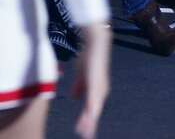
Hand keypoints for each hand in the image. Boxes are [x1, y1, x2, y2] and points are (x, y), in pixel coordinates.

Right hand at [71, 22, 110, 138]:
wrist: (95, 46)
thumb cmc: (89, 59)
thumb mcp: (81, 75)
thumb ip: (78, 87)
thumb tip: (74, 97)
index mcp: (96, 92)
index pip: (90, 109)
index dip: (85, 120)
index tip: (81, 130)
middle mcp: (100, 93)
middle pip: (93, 112)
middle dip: (88, 124)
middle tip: (85, 135)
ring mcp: (99, 90)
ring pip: (93, 109)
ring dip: (89, 121)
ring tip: (85, 132)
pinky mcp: (96, 85)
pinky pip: (93, 100)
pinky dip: (91, 110)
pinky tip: (89, 116)